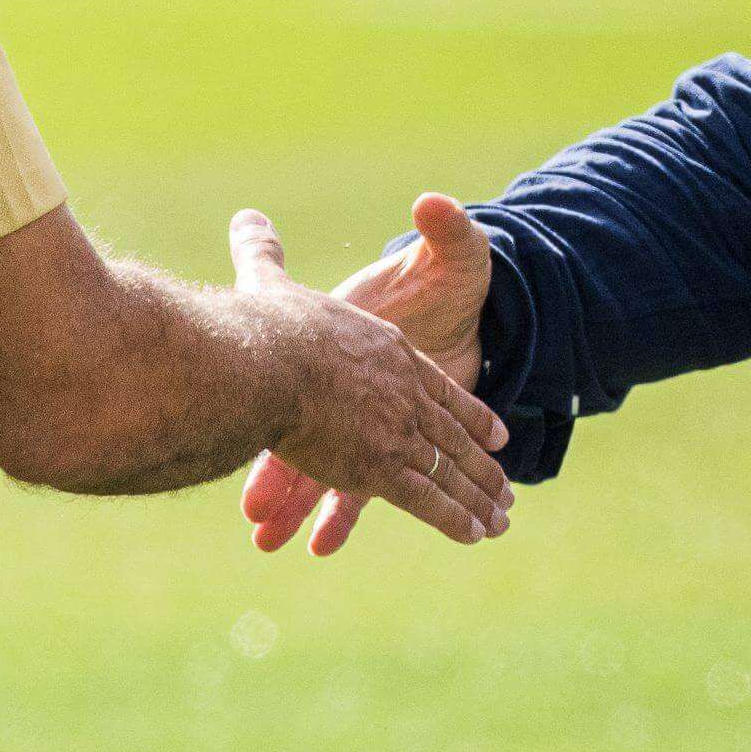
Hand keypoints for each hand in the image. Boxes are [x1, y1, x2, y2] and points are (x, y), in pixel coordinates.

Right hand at [240, 195, 493, 554]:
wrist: (267, 359)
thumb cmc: (268, 324)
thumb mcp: (271, 282)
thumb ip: (264, 253)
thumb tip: (246, 217)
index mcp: (386, 351)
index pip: (439, 387)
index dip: (466, 411)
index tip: (493, 432)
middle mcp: (402, 393)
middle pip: (452, 435)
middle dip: (480, 466)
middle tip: (504, 491)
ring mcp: (395, 432)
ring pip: (448, 470)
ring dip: (475, 499)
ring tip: (499, 524)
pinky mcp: (381, 468)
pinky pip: (426, 499)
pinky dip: (452, 517)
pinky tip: (473, 534)